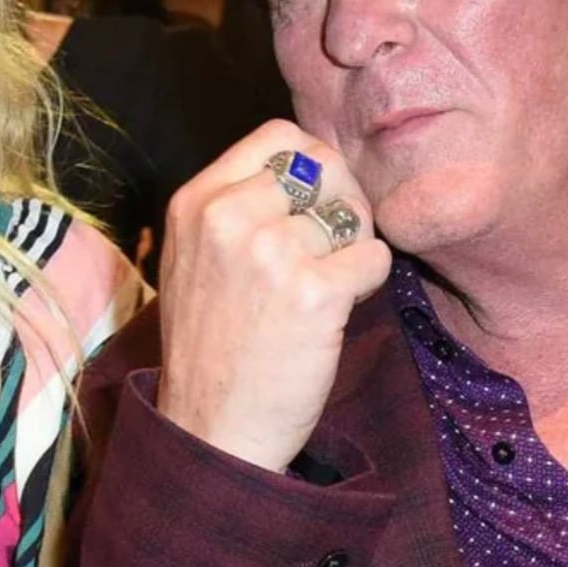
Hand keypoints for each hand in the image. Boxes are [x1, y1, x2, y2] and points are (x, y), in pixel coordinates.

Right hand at [155, 121, 392, 472]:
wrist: (210, 430)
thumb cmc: (209, 348)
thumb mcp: (193, 259)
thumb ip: (233, 208)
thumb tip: (302, 170)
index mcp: (195, 203)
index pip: (277, 136)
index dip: (312, 163)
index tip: (316, 200)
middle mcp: (228, 218)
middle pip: (323, 166)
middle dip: (343, 200)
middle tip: (338, 244)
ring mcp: (272, 253)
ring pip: (351, 217)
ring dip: (352, 252)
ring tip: (326, 291)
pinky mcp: (314, 294)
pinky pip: (374, 258)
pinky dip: (368, 283)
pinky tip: (337, 311)